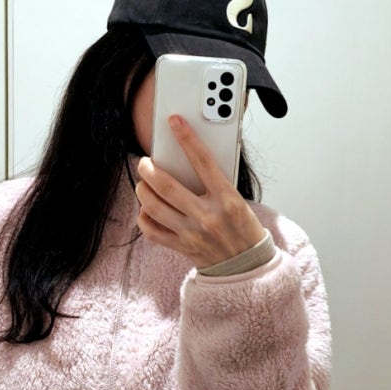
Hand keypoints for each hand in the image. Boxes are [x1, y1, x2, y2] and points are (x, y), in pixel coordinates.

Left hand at [135, 115, 265, 268]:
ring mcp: (192, 234)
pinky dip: (144, 217)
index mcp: (227, 199)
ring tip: (143, 183)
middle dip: (149, 169)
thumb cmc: (243, 228)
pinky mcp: (182, 248)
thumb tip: (189, 161)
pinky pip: (152, 231)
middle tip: (145, 162)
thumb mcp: (238, 201)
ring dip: (142, 190)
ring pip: (154, 207)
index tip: (174, 122)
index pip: (203, 161)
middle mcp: (208, 216)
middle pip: (167, 186)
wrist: (248, 266)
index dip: (186, 138)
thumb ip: (216, 183)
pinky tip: (146, 209)